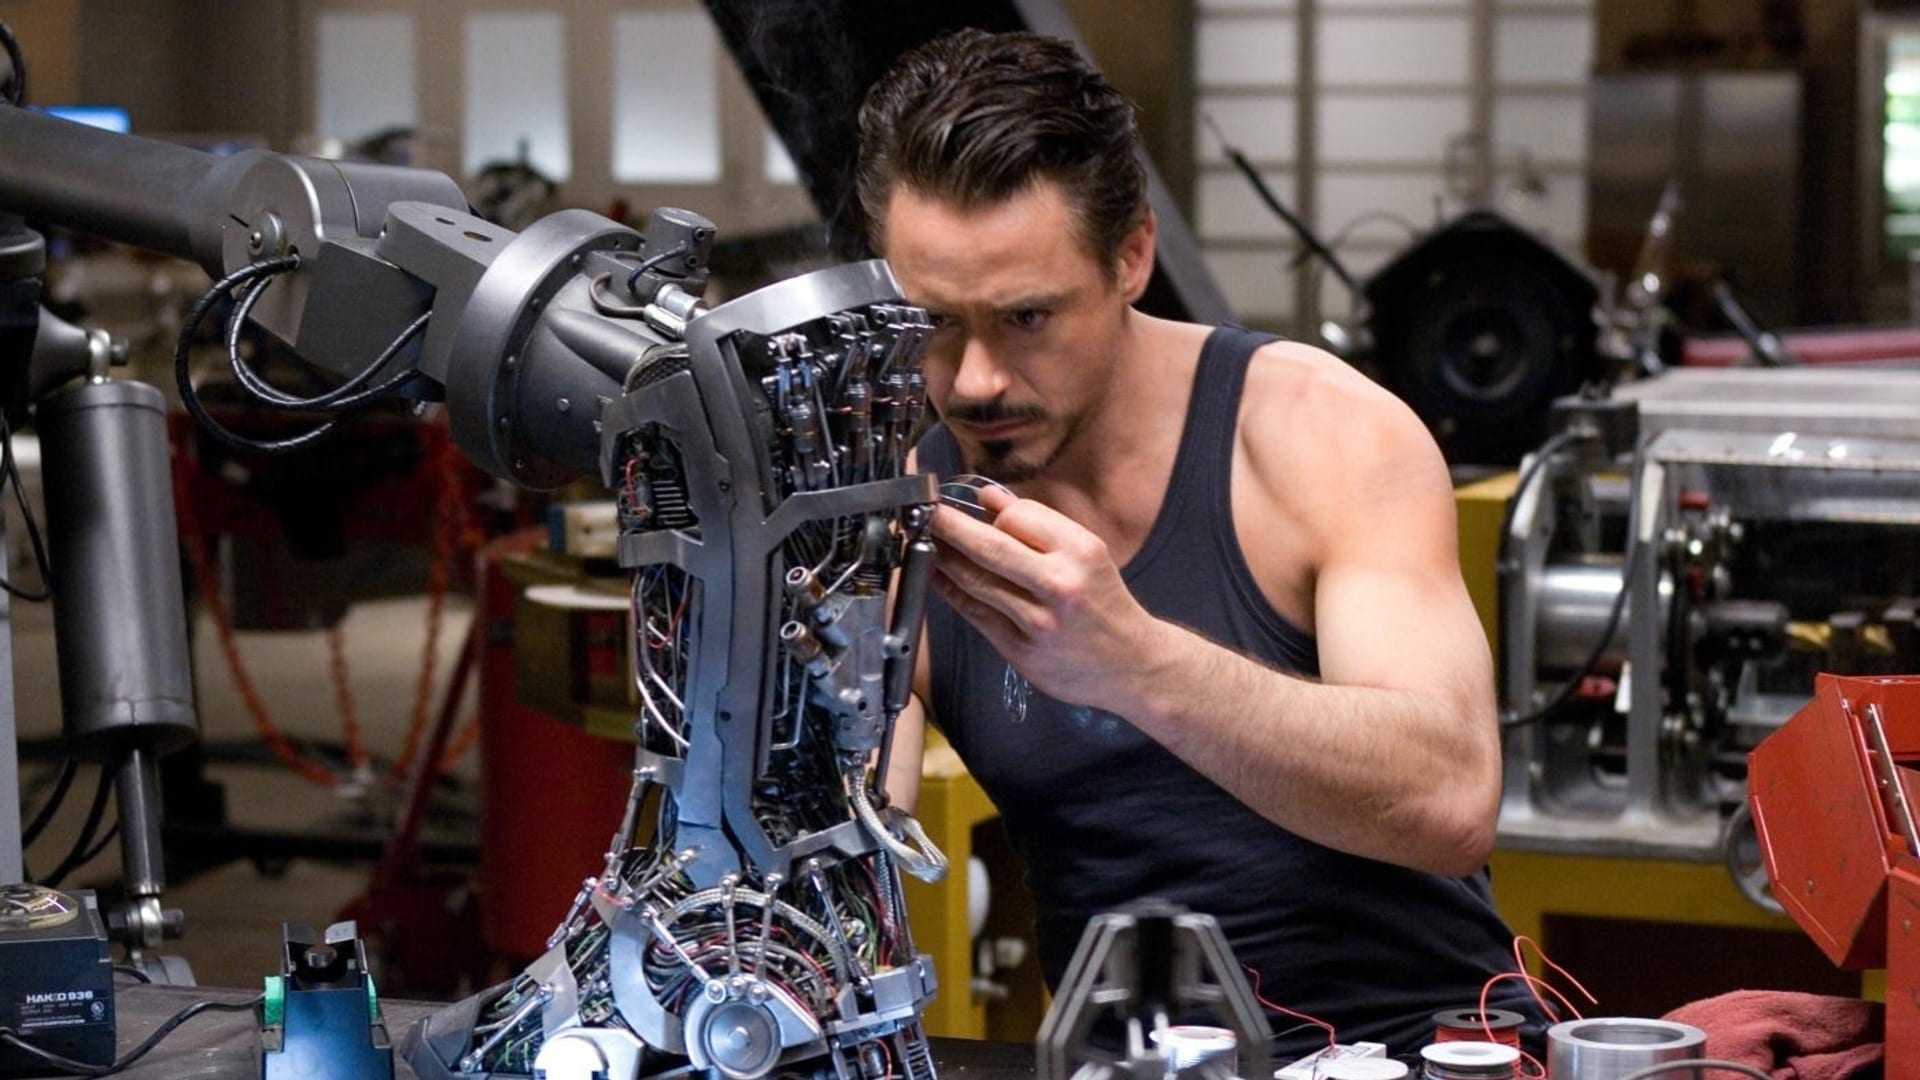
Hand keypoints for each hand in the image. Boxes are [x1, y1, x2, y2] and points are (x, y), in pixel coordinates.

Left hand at [929, 485, 1160, 711]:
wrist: (1131, 664)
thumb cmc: (1104, 604)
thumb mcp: (1087, 555)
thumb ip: (1038, 527)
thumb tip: (988, 499)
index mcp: (1081, 551)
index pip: (1018, 516)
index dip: (991, 511)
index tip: (967, 502)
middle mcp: (1061, 584)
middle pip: (990, 547)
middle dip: (950, 526)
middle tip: (927, 512)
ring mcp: (1039, 621)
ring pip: (976, 581)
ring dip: (944, 558)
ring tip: (927, 542)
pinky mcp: (1022, 650)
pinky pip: (976, 613)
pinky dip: (952, 592)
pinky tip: (939, 577)